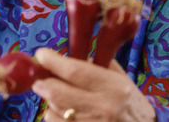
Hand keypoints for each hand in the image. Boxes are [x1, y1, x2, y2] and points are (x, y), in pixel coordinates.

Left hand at [31, 48, 155, 121]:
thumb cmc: (128, 101)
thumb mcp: (118, 77)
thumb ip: (93, 65)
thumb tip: (62, 58)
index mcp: (114, 87)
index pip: (75, 71)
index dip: (53, 61)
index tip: (41, 55)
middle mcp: (104, 107)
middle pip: (58, 93)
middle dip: (43, 82)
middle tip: (40, 77)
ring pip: (53, 110)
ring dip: (49, 100)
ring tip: (57, 94)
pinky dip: (54, 115)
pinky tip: (63, 111)